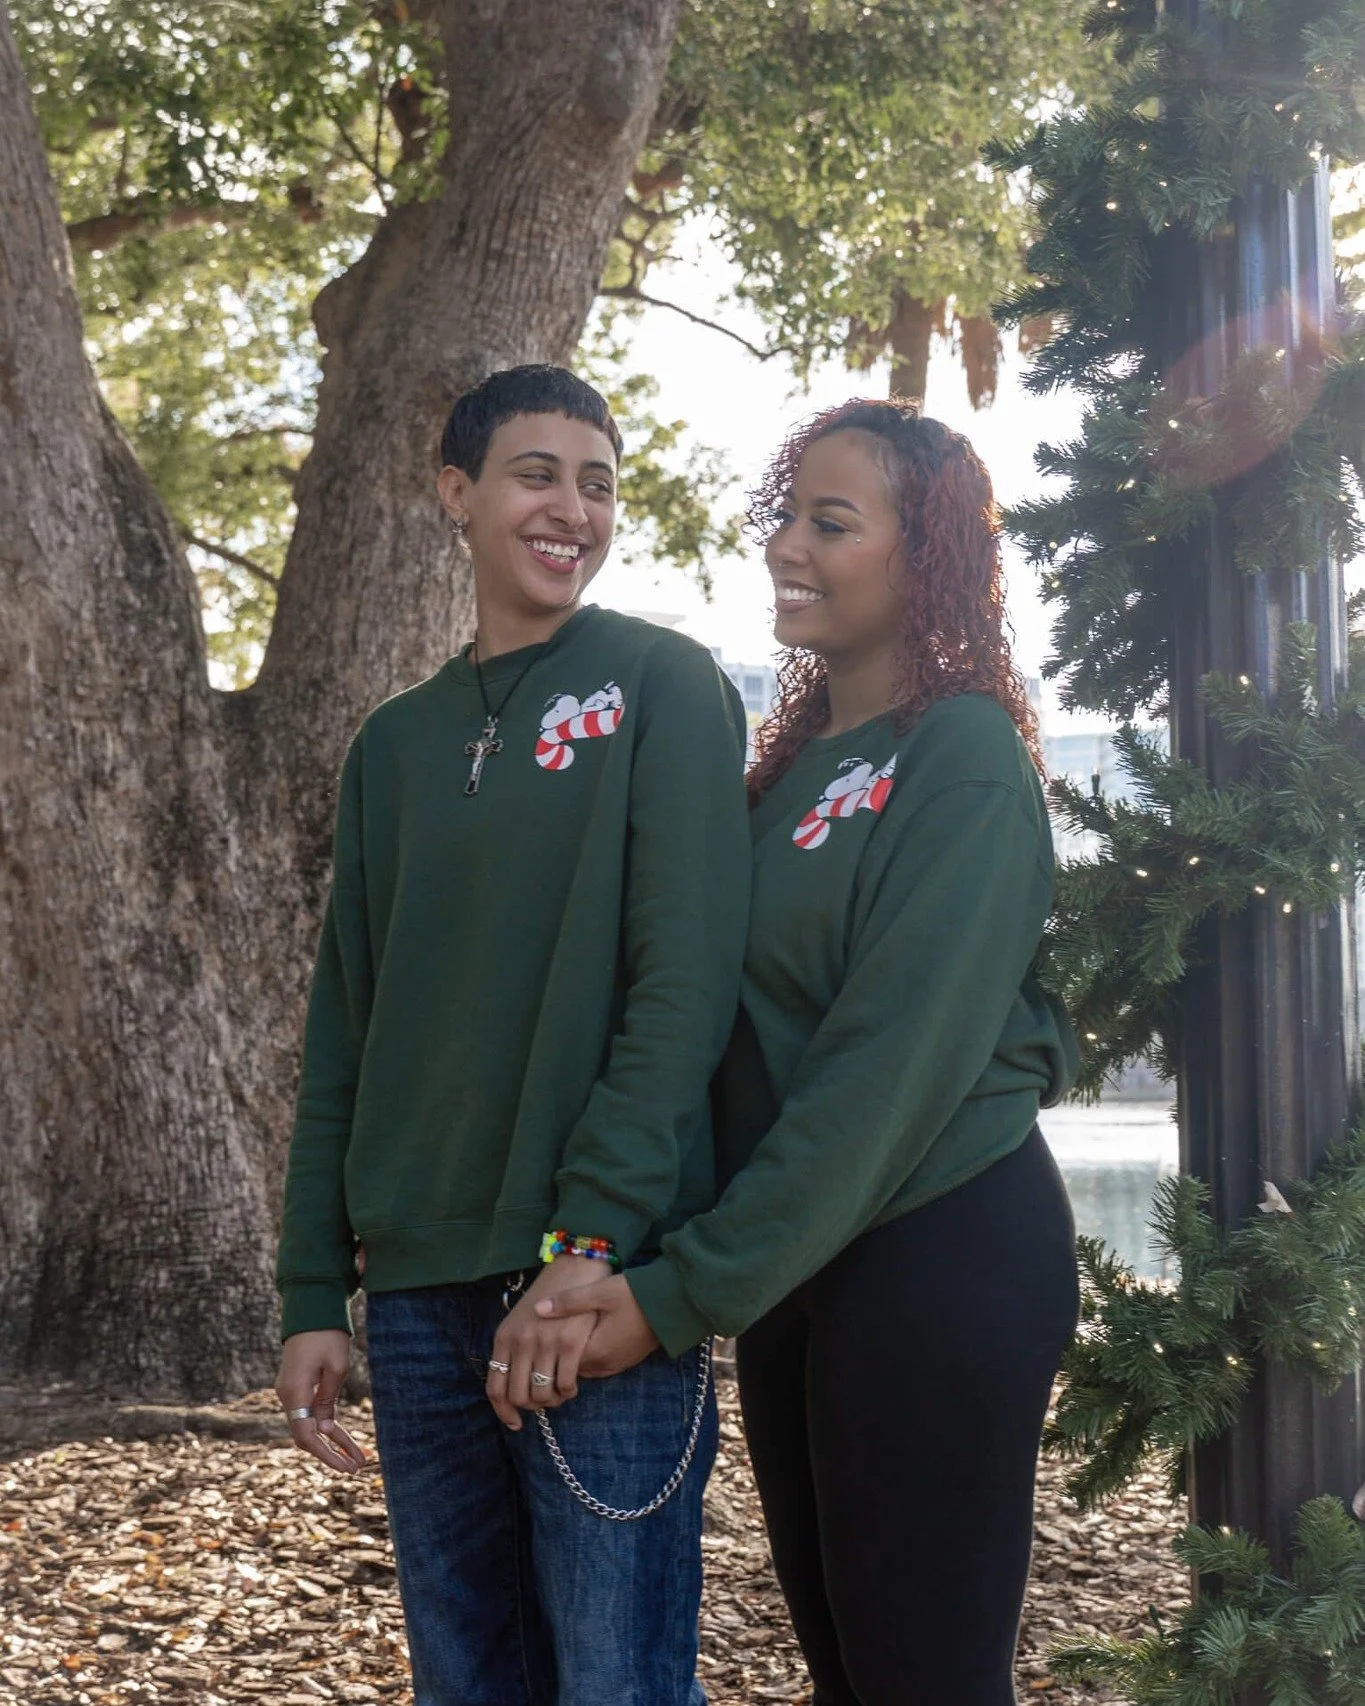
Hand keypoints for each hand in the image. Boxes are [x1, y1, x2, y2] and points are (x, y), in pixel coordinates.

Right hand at [275, 1330, 368, 1473]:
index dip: (325, 1454)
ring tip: (357, 1457)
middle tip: (356, 1467)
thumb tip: (324, 1429)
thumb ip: (327, 1400)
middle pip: (306, 1434)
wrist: (311, 1307)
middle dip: (331, 1453)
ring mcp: (291, 1391)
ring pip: (309, 1425)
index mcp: (294, 1392)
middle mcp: (287, 1395)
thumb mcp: (336, 1367)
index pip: (305, 1434)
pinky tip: (343, 1437)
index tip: (345, 1466)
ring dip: (332, 1441)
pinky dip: (327, 1424)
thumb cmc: (327, 1334)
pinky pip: (310, 1411)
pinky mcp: (298, 1386)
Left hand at [485, 1256, 602, 1429]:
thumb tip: (512, 1383)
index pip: (495, 1388)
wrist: (577, 1264)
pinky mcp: (571, 1343)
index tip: (515, 1423)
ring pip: (543, 1395)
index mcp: (504, 1337)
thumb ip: (514, 1348)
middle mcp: (521, 1342)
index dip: (504, 1412)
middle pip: (519, 1396)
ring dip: (552, 1401)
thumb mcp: (521, 1318)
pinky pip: (566, 1384)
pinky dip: (568, 1391)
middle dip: (532, 1406)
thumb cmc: (550, 1292)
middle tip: (545, 1401)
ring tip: (560, 1393)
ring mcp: (546, 1343)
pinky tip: (572, 1384)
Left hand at [535, 1272, 659, 1376]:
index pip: (560, 1365)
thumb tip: (537, 1309)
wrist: (675, 1301)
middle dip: (558, 1359)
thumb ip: (569, 1302)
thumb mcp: (600, 1292)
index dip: (546, 1356)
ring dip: (575, 1358)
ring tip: (564, 1338)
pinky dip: (590, 1355)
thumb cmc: (636, 1295)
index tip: (537, 1340)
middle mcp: (606, 1364)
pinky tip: (588, 1337)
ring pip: (586, 1367)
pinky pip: (601, 1363)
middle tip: (546, 1339)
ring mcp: (619, 1364)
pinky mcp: (629, 1359)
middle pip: (572, 1369)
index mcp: (595, 1351)